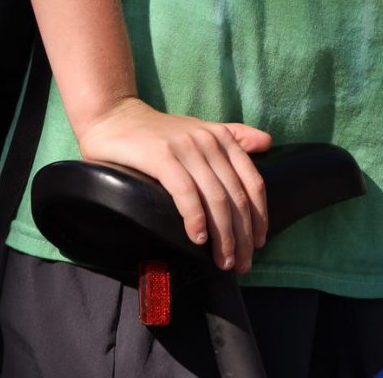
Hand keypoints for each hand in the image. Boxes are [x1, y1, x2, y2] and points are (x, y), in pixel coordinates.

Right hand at [75, 98, 270, 273]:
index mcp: (223, 138)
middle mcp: (209, 142)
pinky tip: (198, 239)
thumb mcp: (200, 130)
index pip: (252, 182)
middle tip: (242, 264)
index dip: (259, 216)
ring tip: (223, 260)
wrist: (115, 118)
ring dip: (223, 235)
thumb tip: (267, 142)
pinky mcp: (162, 157)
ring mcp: (186, 148)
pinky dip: (195, 219)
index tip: (258, 243)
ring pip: (215, 199)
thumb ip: (234, 135)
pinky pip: (185, 193)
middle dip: (243, 235)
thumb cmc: (159, 132)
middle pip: (236, 196)